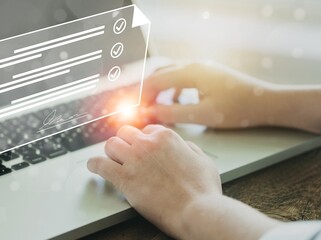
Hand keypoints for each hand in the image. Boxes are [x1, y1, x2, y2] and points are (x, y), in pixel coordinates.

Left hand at [87, 124, 221, 237]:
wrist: (197, 211)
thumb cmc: (203, 190)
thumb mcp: (204, 161)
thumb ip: (190, 149)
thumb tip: (183, 146)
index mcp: (166, 137)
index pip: (146, 130)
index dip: (144, 141)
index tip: (141, 149)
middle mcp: (147, 144)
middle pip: (125, 133)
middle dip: (126, 143)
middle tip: (126, 155)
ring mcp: (134, 160)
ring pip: (111, 145)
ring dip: (111, 153)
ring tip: (113, 161)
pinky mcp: (124, 178)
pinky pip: (100, 164)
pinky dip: (94, 165)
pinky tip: (94, 167)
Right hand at [143, 62, 274, 128]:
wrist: (266, 102)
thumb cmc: (238, 109)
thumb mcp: (203, 115)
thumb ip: (173, 113)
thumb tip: (150, 113)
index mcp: (191, 72)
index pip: (156, 80)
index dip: (141, 96)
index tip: (134, 110)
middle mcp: (194, 65)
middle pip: (160, 73)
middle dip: (146, 91)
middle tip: (138, 107)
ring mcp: (201, 68)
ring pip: (170, 74)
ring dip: (158, 89)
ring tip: (152, 106)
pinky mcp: (207, 74)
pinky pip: (181, 78)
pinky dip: (172, 89)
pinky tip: (172, 101)